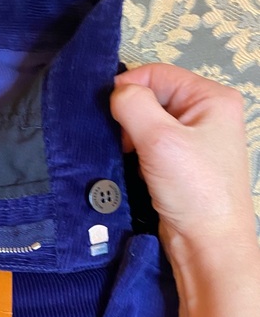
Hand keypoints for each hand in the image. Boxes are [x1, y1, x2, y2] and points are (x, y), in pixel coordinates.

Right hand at [110, 64, 256, 263]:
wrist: (206, 243)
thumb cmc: (193, 189)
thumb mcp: (160, 139)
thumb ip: (134, 106)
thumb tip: (115, 93)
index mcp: (211, 98)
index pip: (158, 73)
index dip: (129, 86)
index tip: (106, 109)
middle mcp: (204, 114)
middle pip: (152, 96)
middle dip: (129, 114)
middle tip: (119, 138)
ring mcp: (192, 139)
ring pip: (147, 121)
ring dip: (129, 134)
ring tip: (126, 154)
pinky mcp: (179, 162)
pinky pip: (149, 143)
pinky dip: (135, 151)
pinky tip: (131, 165)